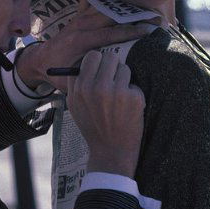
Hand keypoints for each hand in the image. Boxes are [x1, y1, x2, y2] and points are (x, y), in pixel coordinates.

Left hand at [17, 0, 154, 92]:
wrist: (40, 60)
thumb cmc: (56, 73)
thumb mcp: (72, 80)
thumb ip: (90, 76)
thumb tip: (116, 74)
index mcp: (80, 40)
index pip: (110, 33)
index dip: (130, 32)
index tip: (148, 31)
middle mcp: (81, 25)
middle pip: (113, 15)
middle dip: (135, 16)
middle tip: (157, 18)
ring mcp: (80, 17)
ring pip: (109, 7)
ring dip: (129, 9)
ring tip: (150, 10)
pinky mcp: (80, 15)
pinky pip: (99, 3)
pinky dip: (115, 3)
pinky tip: (131, 2)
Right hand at [66, 50, 144, 177]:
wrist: (111, 152)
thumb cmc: (93, 127)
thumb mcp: (75, 106)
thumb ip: (76, 83)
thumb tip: (87, 61)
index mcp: (80, 88)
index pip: (91, 57)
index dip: (98, 63)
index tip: (101, 70)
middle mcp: (96, 88)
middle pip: (109, 56)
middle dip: (113, 65)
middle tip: (114, 79)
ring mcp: (116, 92)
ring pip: (124, 68)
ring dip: (124, 79)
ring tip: (120, 97)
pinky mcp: (133, 98)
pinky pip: (134, 84)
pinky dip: (133, 94)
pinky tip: (128, 109)